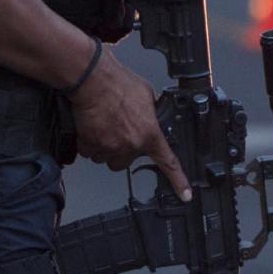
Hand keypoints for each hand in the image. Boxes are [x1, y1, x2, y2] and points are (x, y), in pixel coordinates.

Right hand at [67, 48, 188, 198]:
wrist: (94, 79)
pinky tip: (91, 126)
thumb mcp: (146, 95)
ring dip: (103, 147)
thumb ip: (151, 112)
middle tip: (116, 132)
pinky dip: (87, 142)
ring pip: (105, 158)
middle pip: (124, 162)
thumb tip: (151, 115)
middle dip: (120, 151)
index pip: (168, 162)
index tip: (185, 194)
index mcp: (149, 133)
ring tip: (103, 125)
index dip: (178, 181)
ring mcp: (110, 147)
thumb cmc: (118, 83)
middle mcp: (131, 144)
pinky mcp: (91, 145)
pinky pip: (88, 151)